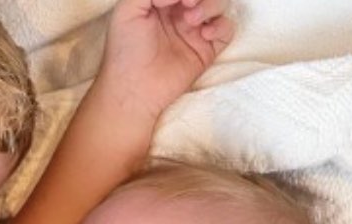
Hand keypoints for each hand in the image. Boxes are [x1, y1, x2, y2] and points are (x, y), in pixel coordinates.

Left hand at [97, 0, 233, 120]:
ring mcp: (194, 30)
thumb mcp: (127, 10)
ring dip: (211, 5)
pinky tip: (205, 34)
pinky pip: (226, 29)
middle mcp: (180, 13)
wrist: (134, 87)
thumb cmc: (125, 49)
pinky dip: (221, 26)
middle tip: (188, 2)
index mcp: (161, 1)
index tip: (167, 0)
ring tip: (192, 20)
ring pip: (219, 4)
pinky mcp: (206, 50)